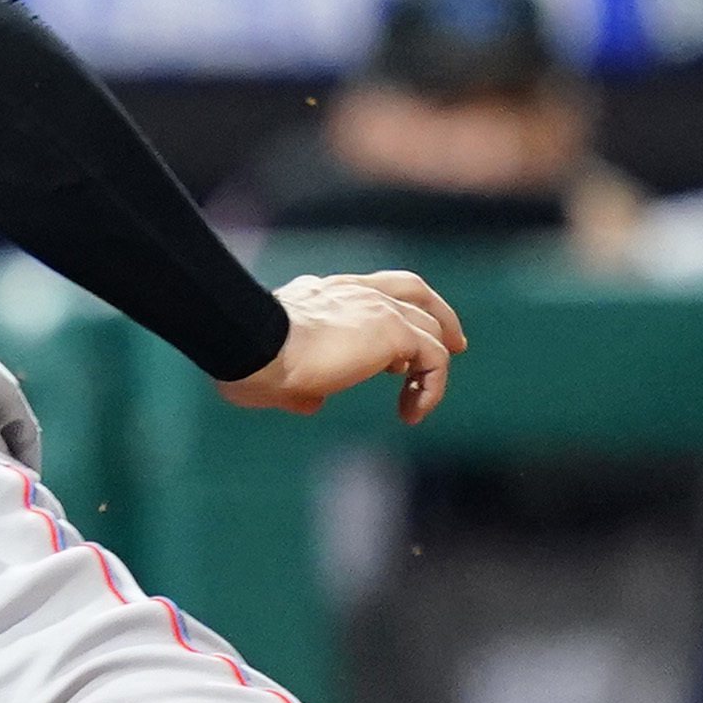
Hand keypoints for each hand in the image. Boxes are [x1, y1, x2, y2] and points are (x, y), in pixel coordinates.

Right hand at [214, 270, 466, 423]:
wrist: (252, 345)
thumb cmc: (246, 359)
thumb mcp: (271, 373)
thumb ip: (298, 386)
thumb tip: (312, 404)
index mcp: (320, 293)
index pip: (368, 292)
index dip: (391, 316)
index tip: (396, 355)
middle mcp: (351, 291)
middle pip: (412, 291)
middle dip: (437, 317)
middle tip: (456, 344)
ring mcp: (375, 307)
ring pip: (430, 325)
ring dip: (435, 362)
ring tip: (424, 397)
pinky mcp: (392, 331)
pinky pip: (434, 357)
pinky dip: (433, 385)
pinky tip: (413, 412)